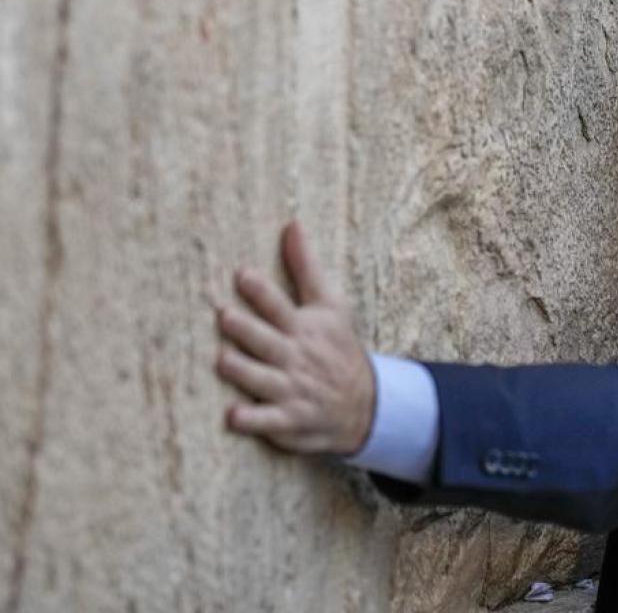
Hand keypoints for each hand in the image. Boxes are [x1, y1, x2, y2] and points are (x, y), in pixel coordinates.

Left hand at [212, 220, 374, 454]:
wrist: (365, 403)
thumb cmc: (337, 347)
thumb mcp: (330, 305)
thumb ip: (306, 267)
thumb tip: (291, 224)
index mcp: (303, 328)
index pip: (280, 306)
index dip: (261, 292)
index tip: (242, 275)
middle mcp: (295, 357)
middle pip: (266, 341)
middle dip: (247, 330)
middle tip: (224, 316)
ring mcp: (291, 390)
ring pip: (262, 380)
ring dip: (244, 371)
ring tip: (223, 360)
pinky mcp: (287, 420)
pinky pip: (268, 421)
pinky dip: (253, 420)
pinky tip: (233, 416)